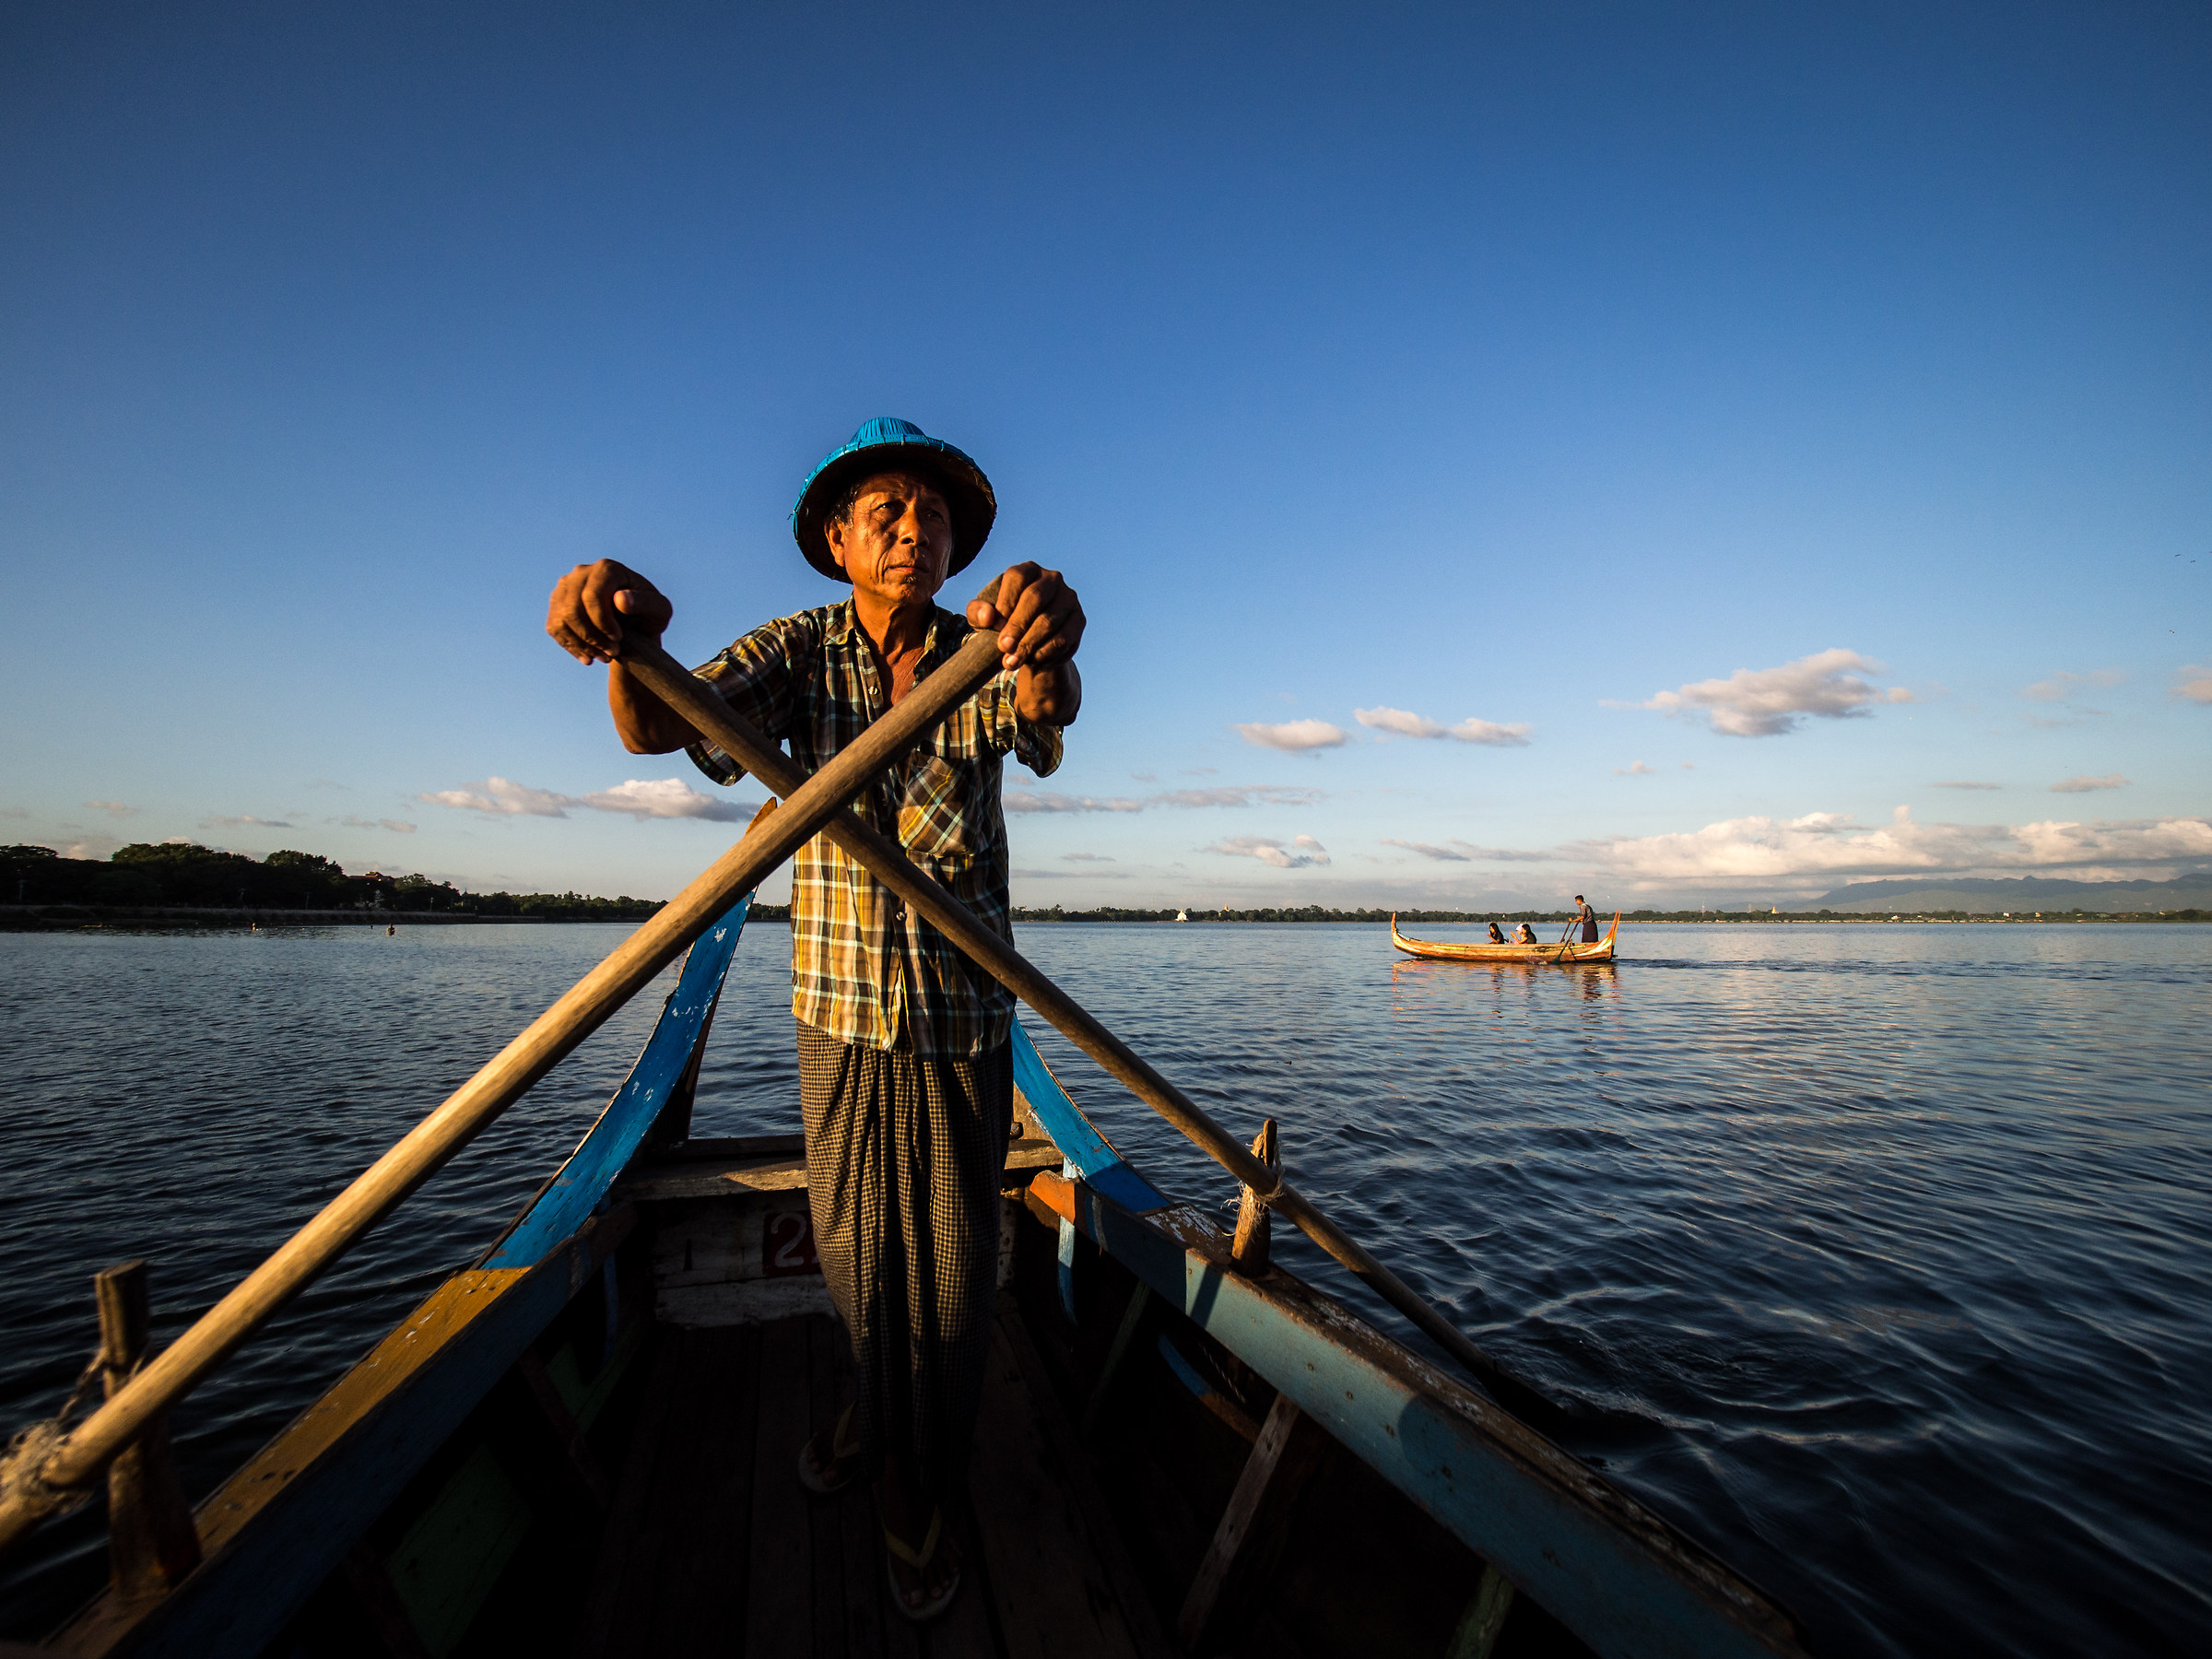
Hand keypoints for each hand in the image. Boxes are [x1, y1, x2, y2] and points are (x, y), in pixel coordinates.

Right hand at [547, 560, 672, 664]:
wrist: (635, 621)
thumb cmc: (649, 614)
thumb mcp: (659, 611)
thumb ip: (646, 603)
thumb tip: (620, 599)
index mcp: (608, 569)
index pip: (592, 596)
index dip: (602, 622)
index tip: (619, 638)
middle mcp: (582, 572)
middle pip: (572, 610)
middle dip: (591, 637)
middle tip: (612, 653)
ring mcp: (565, 587)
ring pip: (561, 620)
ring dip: (582, 645)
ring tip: (604, 657)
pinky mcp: (557, 603)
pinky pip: (555, 628)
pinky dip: (571, 646)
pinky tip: (589, 657)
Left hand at [967, 562, 1083, 671]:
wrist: (1031, 642)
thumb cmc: (1003, 623)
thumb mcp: (984, 617)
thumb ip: (978, 612)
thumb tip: (989, 617)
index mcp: (1027, 571)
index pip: (1017, 578)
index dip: (1005, 602)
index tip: (993, 626)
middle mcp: (1052, 579)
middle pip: (1035, 598)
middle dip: (1017, 626)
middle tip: (1004, 648)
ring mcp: (1069, 599)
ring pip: (1049, 622)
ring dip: (1029, 645)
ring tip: (1012, 662)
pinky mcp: (1079, 620)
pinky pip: (1064, 638)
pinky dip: (1045, 653)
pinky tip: (1032, 661)